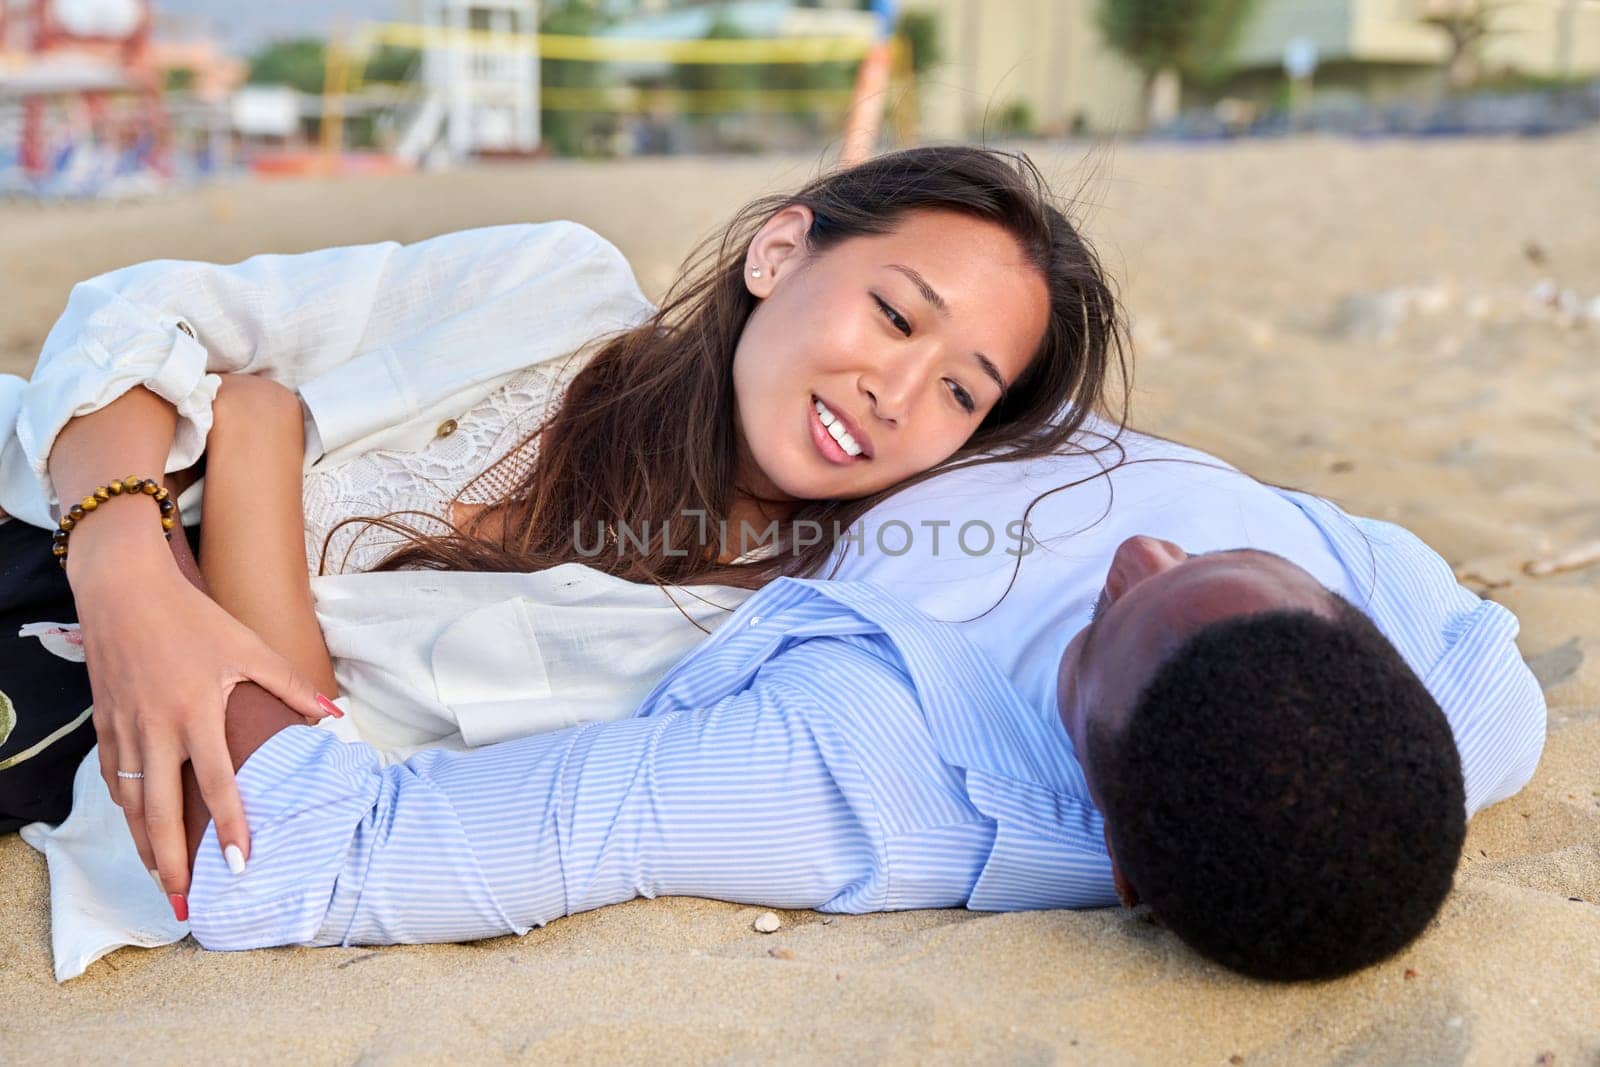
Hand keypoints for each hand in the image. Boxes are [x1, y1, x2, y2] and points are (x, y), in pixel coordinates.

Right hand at [71, 536, 334, 911]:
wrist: (123, 590)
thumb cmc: (194, 617)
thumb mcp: (248, 647)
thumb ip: (290, 686)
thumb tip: (333, 713)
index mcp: (195, 711)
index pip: (214, 784)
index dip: (230, 827)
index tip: (239, 865)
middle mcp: (155, 727)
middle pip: (159, 812)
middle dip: (170, 863)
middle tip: (184, 904)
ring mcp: (124, 728)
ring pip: (131, 803)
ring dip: (145, 846)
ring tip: (162, 882)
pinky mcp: (105, 723)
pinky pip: (116, 777)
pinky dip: (128, 809)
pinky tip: (140, 829)